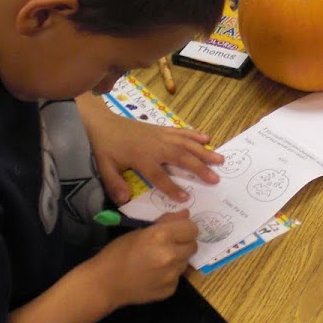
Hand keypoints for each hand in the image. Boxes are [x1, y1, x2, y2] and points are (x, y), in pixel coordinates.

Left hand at [74, 94, 223, 204]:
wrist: (101, 122)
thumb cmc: (103, 147)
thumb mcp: (104, 167)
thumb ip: (114, 183)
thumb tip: (124, 200)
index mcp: (142, 158)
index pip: (159, 176)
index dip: (172, 188)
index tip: (186, 198)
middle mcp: (156, 146)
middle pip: (181, 158)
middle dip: (199, 169)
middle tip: (215, 179)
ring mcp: (161, 135)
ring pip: (186, 144)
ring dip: (204, 152)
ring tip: (220, 160)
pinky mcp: (161, 129)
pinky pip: (181, 132)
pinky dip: (195, 135)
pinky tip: (207, 138)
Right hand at [84, 210, 198, 306]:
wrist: (104, 284)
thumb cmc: (117, 252)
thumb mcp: (139, 231)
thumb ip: (166, 222)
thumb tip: (186, 214)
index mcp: (162, 236)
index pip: (192, 229)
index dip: (185, 229)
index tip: (177, 231)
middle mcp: (171, 255)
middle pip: (193, 246)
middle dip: (183, 244)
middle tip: (168, 246)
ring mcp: (172, 275)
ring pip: (186, 262)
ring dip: (177, 259)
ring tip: (157, 261)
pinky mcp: (170, 290)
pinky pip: (177, 278)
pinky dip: (169, 275)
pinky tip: (153, 275)